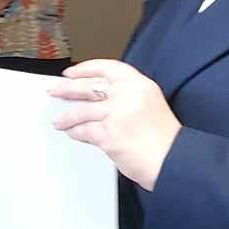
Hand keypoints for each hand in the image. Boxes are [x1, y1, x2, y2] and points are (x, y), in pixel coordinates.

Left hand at [49, 59, 180, 189]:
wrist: (173, 160)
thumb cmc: (162, 138)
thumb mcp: (149, 104)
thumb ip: (125, 96)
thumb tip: (93, 97)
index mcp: (140, 85)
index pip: (108, 68)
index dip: (85, 69)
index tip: (71, 72)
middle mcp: (129, 95)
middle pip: (89, 86)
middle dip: (67, 89)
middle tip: (55, 91)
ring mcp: (118, 114)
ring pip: (81, 110)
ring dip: (66, 117)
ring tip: (59, 121)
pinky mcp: (109, 134)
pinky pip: (83, 131)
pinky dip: (75, 132)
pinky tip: (73, 133)